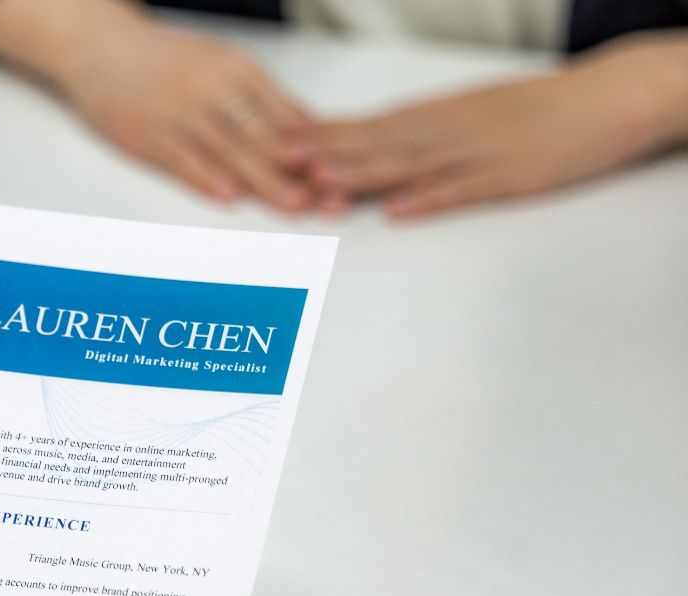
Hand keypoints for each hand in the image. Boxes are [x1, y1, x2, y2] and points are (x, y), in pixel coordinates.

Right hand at [0, 0, 318, 210]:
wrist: (101, 48)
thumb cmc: (165, 62)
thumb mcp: (220, 67)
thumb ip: (261, 100)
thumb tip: (307, 132)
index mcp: (237, 70)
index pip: (285, 114)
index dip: (317, 148)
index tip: (344, 173)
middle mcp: (212, 89)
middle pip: (264, 136)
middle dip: (300, 171)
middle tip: (330, 198)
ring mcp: (178, 113)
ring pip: (229, 151)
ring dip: (263, 181)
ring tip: (293, 205)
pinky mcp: (147, 134)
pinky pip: (181, 159)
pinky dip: (206, 178)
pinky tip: (228, 196)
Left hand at [309, 33, 687, 217]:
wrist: (609, 98)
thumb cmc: (534, 109)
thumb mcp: (469, 111)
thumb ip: (419, 130)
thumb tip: (368, 146)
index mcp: (435, 114)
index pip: (365, 125)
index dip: (320, 137)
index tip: (274, 144)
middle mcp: (448, 130)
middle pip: (376, 144)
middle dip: (325, 156)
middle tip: (277, 164)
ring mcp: (479, 153)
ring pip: (410, 165)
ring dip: (364, 175)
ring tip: (321, 185)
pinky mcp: (511, 177)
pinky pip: (464, 190)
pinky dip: (429, 199)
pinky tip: (398, 211)